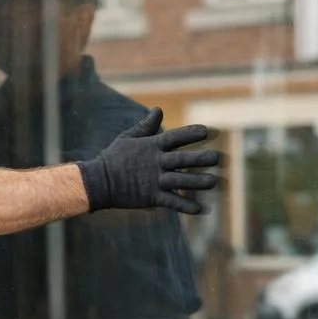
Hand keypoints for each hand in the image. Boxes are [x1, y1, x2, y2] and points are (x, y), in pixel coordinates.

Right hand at [76, 108, 218, 213]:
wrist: (99, 182)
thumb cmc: (114, 158)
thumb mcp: (128, 137)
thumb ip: (146, 126)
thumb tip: (159, 110)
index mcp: (151, 146)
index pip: (174, 137)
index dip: (190, 133)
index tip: (206, 131)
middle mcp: (155, 162)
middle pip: (182, 159)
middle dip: (201, 158)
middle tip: (217, 158)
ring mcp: (154, 180)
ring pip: (181, 180)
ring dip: (198, 181)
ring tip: (214, 181)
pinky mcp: (151, 197)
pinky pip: (172, 201)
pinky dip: (186, 206)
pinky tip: (200, 209)